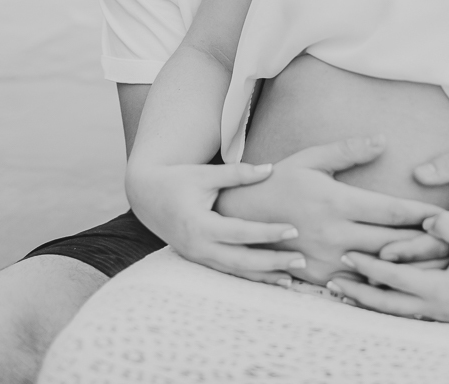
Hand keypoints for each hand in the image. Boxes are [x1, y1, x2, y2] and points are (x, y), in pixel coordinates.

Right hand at [127, 161, 305, 285]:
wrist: (146, 195)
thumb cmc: (177, 180)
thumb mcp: (205, 174)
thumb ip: (238, 174)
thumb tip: (270, 169)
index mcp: (199, 224)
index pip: (240, 232)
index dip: (267, 232)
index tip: (294, 230)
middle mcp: (198, 246)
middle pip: (240, 261)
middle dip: (272, 262)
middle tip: (302, 260)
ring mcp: (197, 257)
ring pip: (235, 272)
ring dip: (264, 276)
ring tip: (292, 279)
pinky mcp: (199, 260)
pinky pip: (228, 271)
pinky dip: (250, 276)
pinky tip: (271, 277)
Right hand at [216, 137, 444, 283]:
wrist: (235, 217)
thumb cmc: (277, 182)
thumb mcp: (309, 159)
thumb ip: (347, 151)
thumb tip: (383, 140)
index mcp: (337, 201)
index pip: (391, 210)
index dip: (422, 215)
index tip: (447, 215)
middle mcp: (333, 233)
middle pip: (391, 243)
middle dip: (423, 245)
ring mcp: (324, 259)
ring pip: (376, 268)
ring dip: (406, 269)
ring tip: (436, 268)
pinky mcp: (314, 277)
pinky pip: (353, 285)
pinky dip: (378, 284)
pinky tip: (399, 285)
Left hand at [329, 212, 448, 322]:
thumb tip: (428, 217)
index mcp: (446, 285)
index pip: (398, 276)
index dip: (371, 266)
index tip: (346, 255)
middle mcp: (439, 304)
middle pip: (389, 303)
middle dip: (359, 294)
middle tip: (330, 283)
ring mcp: (441, 312)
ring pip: (396, 311)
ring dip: (369, 302)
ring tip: (341, 293)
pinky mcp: (445, 313)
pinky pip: (408, 311)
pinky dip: (386, 305)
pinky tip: (371, 297)